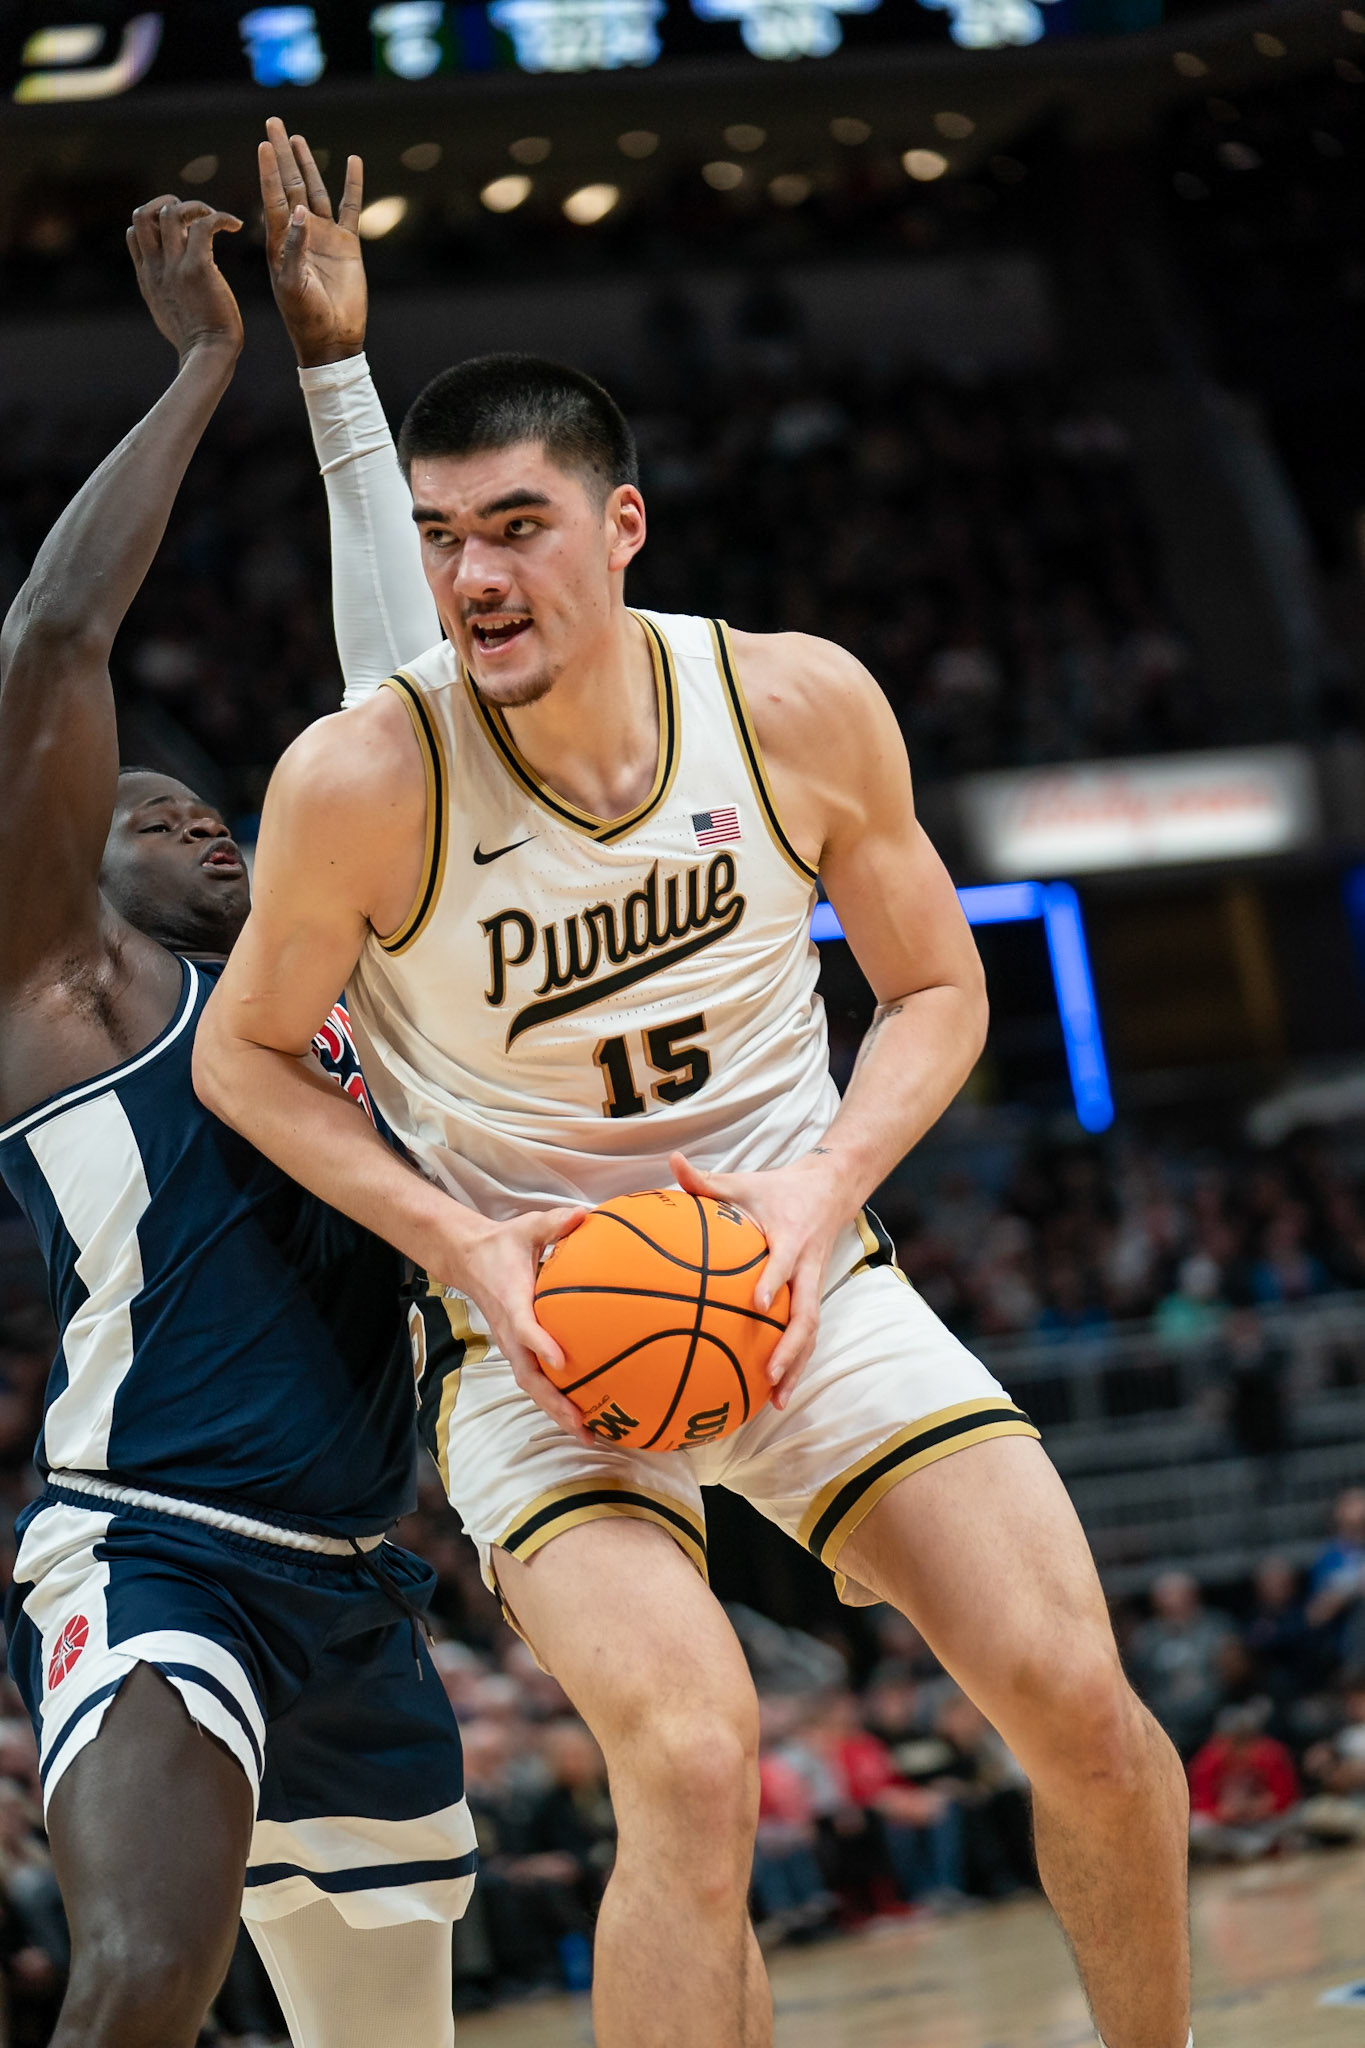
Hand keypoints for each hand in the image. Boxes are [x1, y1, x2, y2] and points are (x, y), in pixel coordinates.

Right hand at [126, 197, 242, 363]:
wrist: (206, 355)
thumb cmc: (195, 339)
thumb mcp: (166, 309)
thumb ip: (164, 285)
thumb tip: (173, 274)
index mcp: (147, 276)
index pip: (133, 231)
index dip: (154, 219)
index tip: (180, 229)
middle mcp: (156, 267)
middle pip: (143, 214)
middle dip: (168, 203)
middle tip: (194, 215)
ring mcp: (174, 266)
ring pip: (170, 212)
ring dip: (194, 206)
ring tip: (215, 218)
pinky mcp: (198, 268)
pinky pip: (203, 225)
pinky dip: (220, 217)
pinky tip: (234, 225)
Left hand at [259, 115, 366, 366]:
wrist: (332, 338)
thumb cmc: (305, 316)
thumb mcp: (292, 284)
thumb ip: (295, 247)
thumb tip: (300, 211)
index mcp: (280, 240)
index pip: (272, 195)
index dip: (268, 170)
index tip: (263, 143)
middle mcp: (299, 231)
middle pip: (289, 183)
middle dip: (280, 154)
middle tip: (273, 123)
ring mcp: (324, 236)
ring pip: (314, 190)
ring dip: (307, 164)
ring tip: (297, 139)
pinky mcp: (347, 244)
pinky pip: (349, 207)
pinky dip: (352, 185)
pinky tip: (352, 162)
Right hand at [430, 1204, 591, 1443]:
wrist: (469, 1260)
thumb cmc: (504, 1245)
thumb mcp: (528, 1227)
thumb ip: (556, 1223)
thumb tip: (586, 1214)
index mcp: (512, 1303)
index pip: (524, 1327)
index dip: (540, 1344)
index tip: (562, 1360)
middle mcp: (510, 1333)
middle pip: (530, 1376)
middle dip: (554, 1403)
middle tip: (583, 1424)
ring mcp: (513, 1347)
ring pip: (533, 1387)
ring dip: (558, 1411)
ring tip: (589, 1434)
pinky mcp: (520, 1352)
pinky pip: (538, 1381)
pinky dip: (558, 1401)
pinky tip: (586, 1416)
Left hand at [670, 1148, 844, 1408]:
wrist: (830, 1189)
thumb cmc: (775, 1189)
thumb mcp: (743, 1181)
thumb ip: (705, 1180)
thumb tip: (671, 1161)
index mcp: (790, 1239)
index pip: (783, 1264)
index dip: (774, 1282)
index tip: (759, 1304)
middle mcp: (806, 1267)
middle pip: (807, 1313)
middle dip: (792, 1346)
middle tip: (771, 1374)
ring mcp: (812, 1285)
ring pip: (811, 1332)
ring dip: (797, 1365)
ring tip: (777, 1399)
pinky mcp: (813, 1296)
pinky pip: (807, 1334)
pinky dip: (795, 1362)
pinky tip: (776, 1391)